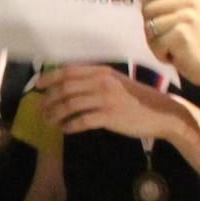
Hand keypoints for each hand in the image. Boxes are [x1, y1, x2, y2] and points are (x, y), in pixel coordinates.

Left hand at [35, 65, 189, 144]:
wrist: (162, 113)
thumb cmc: (138, 98)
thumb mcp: (116, 82)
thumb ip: (96, 80)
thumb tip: (69, 84)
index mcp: (102, 72)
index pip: (69, 71)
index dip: (49, 77)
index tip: (37, 86)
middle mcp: (102, 82)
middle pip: (65, 88)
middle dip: (49, 99)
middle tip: (41, 110)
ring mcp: (106, 99)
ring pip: (70, 105)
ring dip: (55, 114)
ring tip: (50, 121)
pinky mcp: (110, 117)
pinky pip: (82, 121)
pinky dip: (70, 126)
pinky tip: (65, 130)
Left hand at [117, 0, 199, 90]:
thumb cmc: (197, 43)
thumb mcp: (184, 16)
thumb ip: (164, 4)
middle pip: (146, 9)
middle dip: (151, 28)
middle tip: (170, 39)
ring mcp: (186, 15)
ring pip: (148, 28)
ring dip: (156, 44)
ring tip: (175, 48)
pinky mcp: (182, 33)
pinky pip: (155, 44)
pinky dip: (161, 54)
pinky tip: (178, 56)